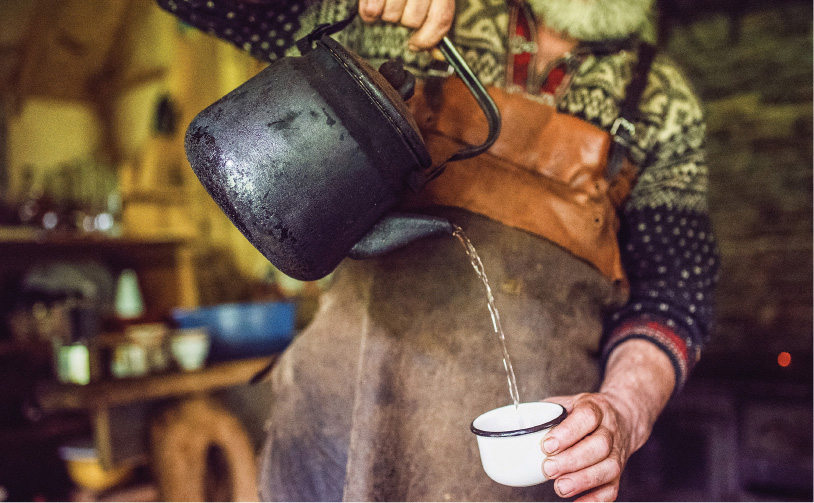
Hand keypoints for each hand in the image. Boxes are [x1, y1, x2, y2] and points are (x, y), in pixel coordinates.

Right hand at [358, 0, 453, 49]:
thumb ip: (435, 23)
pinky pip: (373, 11)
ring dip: (386, 14)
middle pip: (413, 20)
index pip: (441, 19)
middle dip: (403, 20)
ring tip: (386, 1)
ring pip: (393, 17)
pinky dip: (369, 13)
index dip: (428, 39)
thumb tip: (437, 55)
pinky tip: (372, 5)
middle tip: (399, 7)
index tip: (416, 45)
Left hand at [540, 339, 676, 500]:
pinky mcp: (619, 473)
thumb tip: (516, 424)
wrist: (623, 418)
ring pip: (608, 468)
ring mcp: (617, 453)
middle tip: (548, 468)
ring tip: (560, 487)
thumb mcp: (568, 402)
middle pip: (599, 445)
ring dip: (583, 480)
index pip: (587, 416)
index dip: (568, 432)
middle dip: (572, 460)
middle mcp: (610, 430)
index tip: (547, 445)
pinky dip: (595, 499)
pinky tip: (577, 502)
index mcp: (596, 408)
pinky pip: (612, 489)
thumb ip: (546, 412)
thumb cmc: (586, 413)